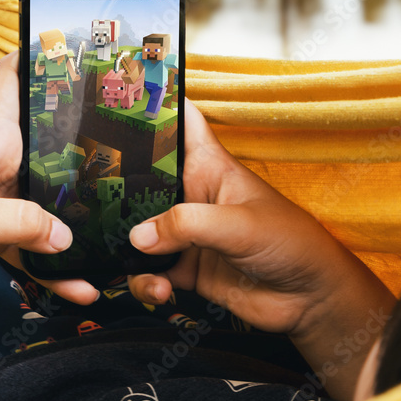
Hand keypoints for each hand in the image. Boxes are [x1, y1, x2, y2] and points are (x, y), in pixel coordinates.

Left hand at [0, 53, 97, 321]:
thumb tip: (68, 237)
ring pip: (46, 208)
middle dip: (84, 151)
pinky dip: (54, 269)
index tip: (68, 45)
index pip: (12, 87)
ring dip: (75, 225)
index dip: (36, 62)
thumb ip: (19, 224)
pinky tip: (79, 287)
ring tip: (115, 237)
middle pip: (48, 152)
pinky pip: (32, 249)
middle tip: (129, 150)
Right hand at [128, 100, 393, 338]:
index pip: (182, 125)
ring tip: (139, 263)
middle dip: (116, 191)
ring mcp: (187, 234)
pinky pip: (149, 272)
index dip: (154, 109)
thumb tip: (138, 236)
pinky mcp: (186, 269)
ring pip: (139, 232)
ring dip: (129, 249)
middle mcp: (193, 196)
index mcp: (210, 167)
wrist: (309, 299)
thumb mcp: (239, 225)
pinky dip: (146, 282)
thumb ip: (187, 225)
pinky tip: (159, 289)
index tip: (117, 101)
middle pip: (143, 181)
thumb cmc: (291, 243)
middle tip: (91, 202)